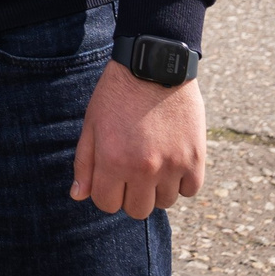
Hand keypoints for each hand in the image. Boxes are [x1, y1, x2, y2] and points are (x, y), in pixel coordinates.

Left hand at [70, 61, 205, 218]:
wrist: (154, 65)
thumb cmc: (118, 93)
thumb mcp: (92, 124)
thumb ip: (84, 163)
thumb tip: (79, 195)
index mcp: (113, 161)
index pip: (107, 204)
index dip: (107, 193)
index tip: (112, 179)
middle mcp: (143, 169)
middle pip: (138, 210)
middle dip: (132, 195)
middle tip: (133, 172)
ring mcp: (172, 165)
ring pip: (165, 202)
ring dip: (158, 189)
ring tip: (155, 162)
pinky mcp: (196, 158)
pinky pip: (190, 190)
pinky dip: (183, 181)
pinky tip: (174, 161)